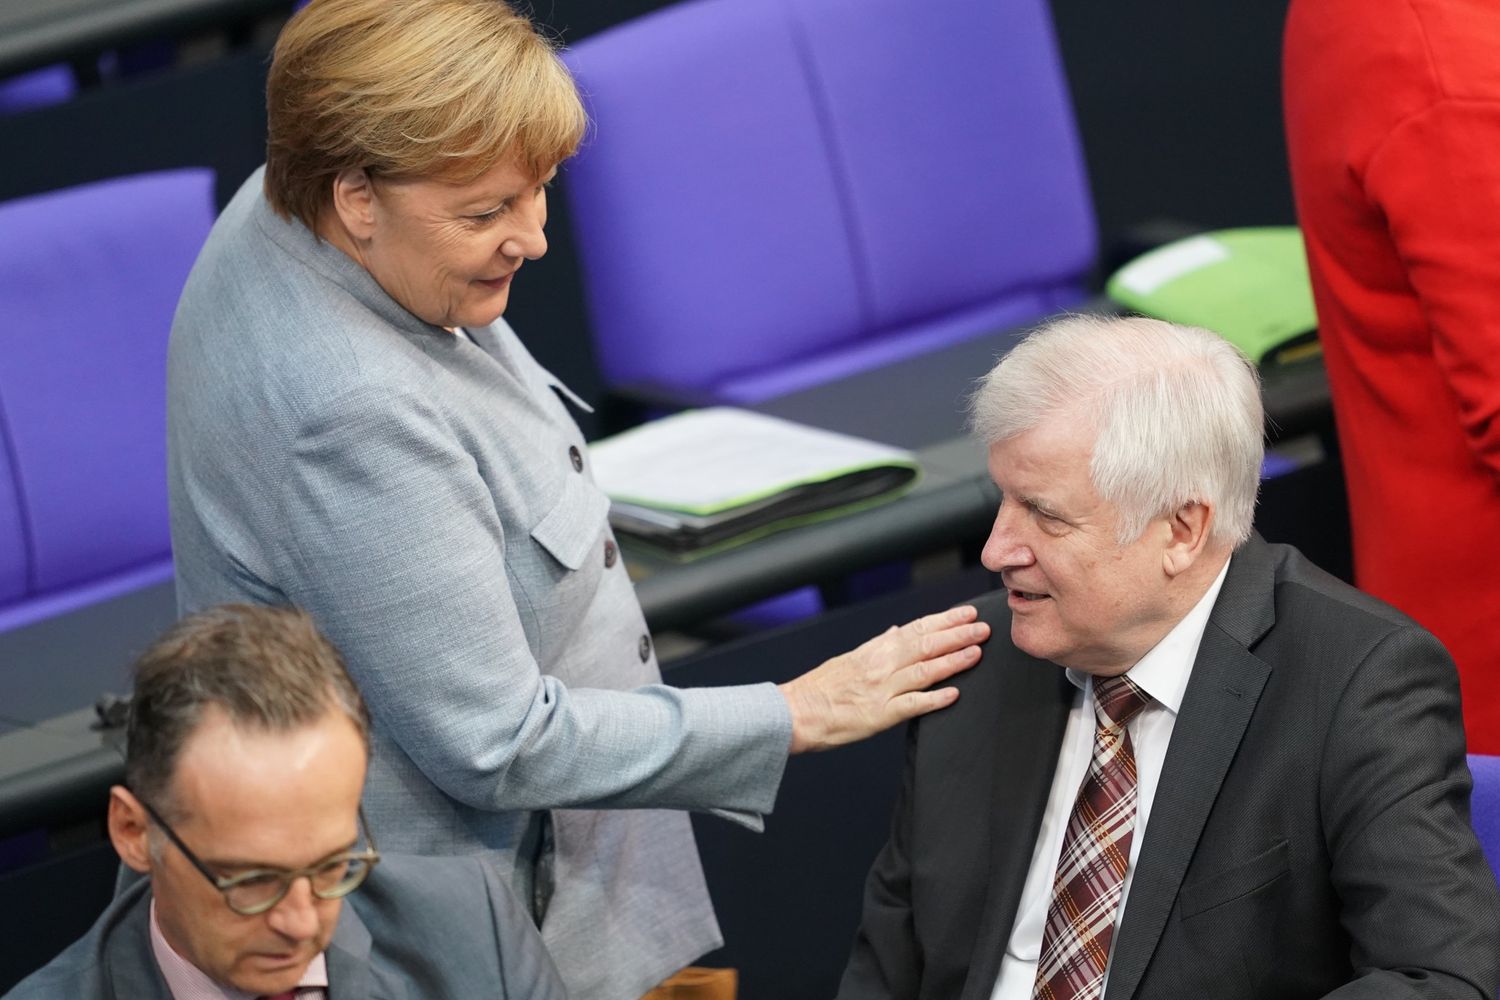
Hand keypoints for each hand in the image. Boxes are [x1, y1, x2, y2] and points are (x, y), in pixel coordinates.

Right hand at [777, 605, 988, 753]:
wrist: (797, 711)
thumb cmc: (820, 688)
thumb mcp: (848, 658)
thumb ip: (877, 645)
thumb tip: (898, 630)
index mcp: (874, 650)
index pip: (916, 629)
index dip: (944, 620)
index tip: (966, 613)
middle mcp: (880, 665)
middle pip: (925, 645)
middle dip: (956, 635)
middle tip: (982, 628)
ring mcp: (881, 689)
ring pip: (923, 670)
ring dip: (952, 661)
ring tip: (976, 653)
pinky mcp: (879, 715)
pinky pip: (911, 704)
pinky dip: (933, 699)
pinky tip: (953, 694)